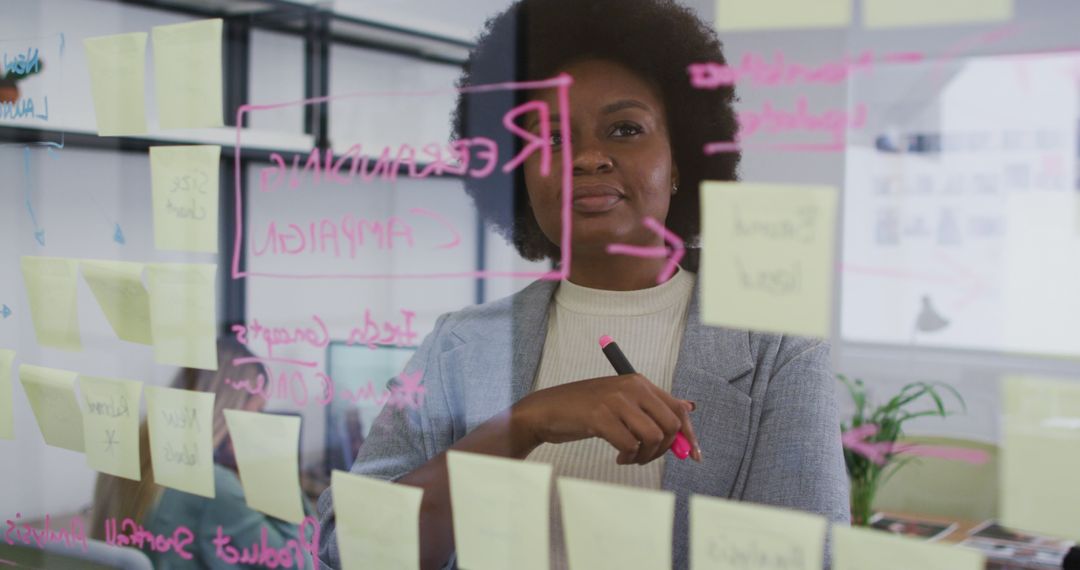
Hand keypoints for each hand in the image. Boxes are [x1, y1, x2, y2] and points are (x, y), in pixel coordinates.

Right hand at [513, 373, 699, 464]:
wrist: (547, 410)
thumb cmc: (585, 409)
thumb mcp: (622, 402)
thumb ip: (652, 405)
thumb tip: (690, 408)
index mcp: (639, 382)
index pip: (678, 408)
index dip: (689, 434)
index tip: (693, 455)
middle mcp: (631, 387)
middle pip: (670, 424)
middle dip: (666, 449)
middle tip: (648, 456)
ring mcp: (616, 401)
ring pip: (653, 437)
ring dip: (645, 456)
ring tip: (630, 457)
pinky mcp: (601, 417)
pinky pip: (630, 445)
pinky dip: (628, 457)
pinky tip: (619, 456)